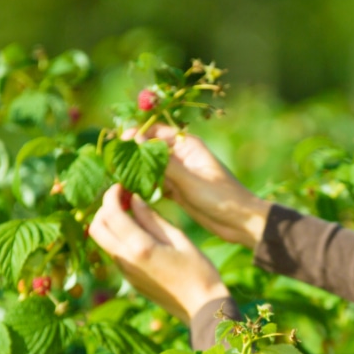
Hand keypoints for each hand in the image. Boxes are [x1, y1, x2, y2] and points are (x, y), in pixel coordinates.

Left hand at [88, 185, 230, 323]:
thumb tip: (133, 199)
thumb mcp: (178, 238)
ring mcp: (126, 272)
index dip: (112, 194)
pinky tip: (137, 232)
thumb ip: (152, 218)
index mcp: (140, 247)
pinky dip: (118, 238)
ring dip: (110, 224)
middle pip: (96, 227)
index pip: (111, 213)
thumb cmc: (199, 271)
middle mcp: (126, 260)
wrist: (202, 308)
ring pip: (103, 241)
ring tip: (130, 213)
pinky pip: (115, 253)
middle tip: (122, 198)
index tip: (121, 185)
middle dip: (104, 208)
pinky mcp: (130, 280)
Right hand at [124, 124, 269, 248]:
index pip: (155, 131)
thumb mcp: (190, 180)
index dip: (136, 135)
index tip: (119, 145)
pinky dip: (145, 187)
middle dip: (133, 155)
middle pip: (150, 149)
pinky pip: (156, 184)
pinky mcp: (177, 190)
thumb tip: (137, 141)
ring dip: (137, 172)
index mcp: (188, 145)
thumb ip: (164, 163)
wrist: (240, 222)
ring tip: (118, 179)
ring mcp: (179, 174)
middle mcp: (182, 156)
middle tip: (113, 165)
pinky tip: (131, 193)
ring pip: (151, 168)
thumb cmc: (221, 198)